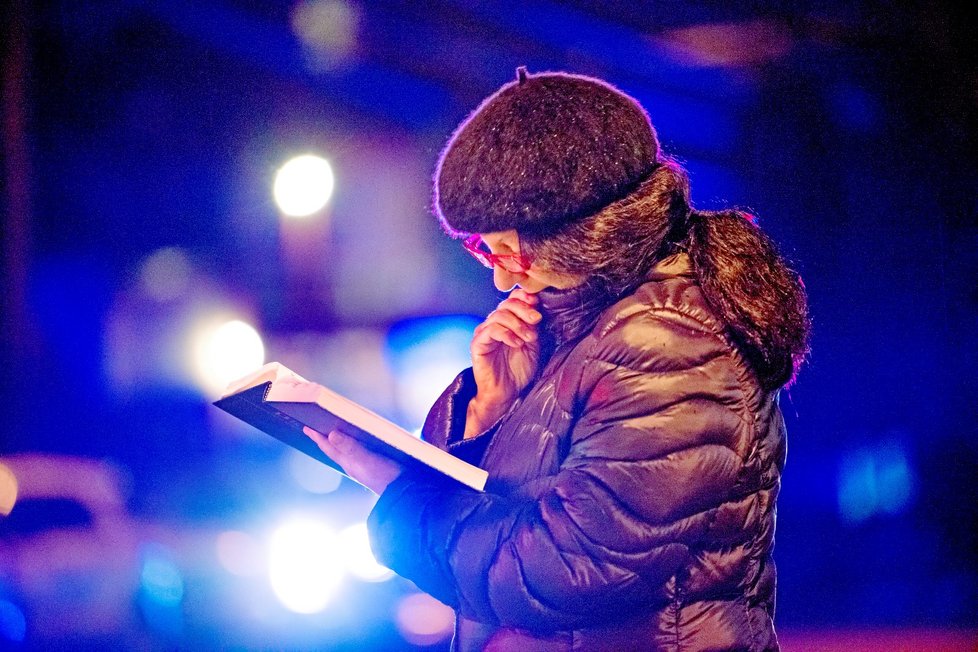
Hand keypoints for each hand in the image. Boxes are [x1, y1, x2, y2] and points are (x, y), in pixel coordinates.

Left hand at [303, 427, 402, 494]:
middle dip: (325, 440)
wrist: (405, 493)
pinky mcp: (375, 467)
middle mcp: (354, 465)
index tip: (306, 428)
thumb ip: (350, 447)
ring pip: (345, 453)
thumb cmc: (386, 477)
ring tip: (333, 435)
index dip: (317, 437)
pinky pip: (358, 454)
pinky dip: (354, 446)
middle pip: (335, 450)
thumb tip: (331, 435)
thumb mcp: (367, 459)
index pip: (329, 448)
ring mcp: (364, 467)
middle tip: (316, 430)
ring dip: (338, 443)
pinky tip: (359, 444)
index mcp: (349, 462)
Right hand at [467, 288, 541, 433]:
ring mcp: (484, 332)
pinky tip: (517, 343)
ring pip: (499, 315)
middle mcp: (494, 324)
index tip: (537, 303)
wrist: (506, 393)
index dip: (524, 297)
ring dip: (518, 324)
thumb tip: (536, 310)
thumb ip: (532, 327)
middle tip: (536, 319)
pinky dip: (506, 334)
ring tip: (529, 338)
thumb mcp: (532, 345)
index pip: (512, 299)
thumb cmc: (518, 370)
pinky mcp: (478, 343)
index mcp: (507, 322)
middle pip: (506, 304)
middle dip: (524, 309)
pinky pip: (491, 330)